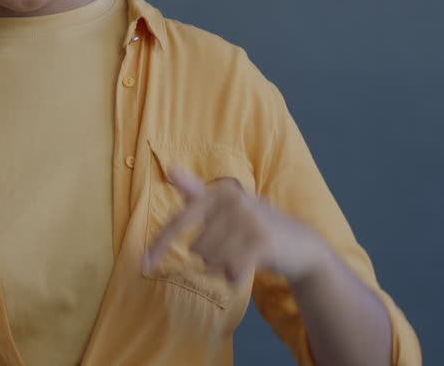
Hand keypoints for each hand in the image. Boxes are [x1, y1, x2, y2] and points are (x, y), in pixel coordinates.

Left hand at [144, 166, 329, 284]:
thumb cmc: (253, 225)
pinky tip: (246, 269)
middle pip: (197, 249)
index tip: (144, 264)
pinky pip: (231, 270)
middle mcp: (233, 201)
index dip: (160, 245)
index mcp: (219, 192)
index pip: (179, 222)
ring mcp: (249, 220)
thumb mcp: (225, 205)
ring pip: (212, 261)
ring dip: (223, 267)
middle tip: (234, 248)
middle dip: (210, 257)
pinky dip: (235, 276)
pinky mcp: (262, 241)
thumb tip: (169, 166)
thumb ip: (195, 190)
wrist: (299, 244)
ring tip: (241, 255)